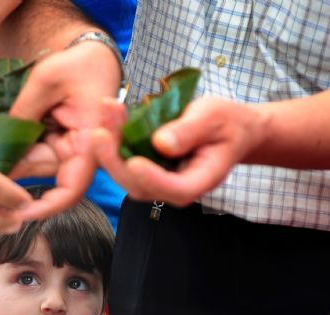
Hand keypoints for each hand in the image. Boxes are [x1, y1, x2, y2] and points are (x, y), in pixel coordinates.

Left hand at [9, 41, 120, 218]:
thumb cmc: (78, 65)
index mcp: (90, 143)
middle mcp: (81, 153)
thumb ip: (24, 115)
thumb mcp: (46, 82)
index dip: (44, 207)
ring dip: (8, 159)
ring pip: (33, 165)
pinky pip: (32, 153)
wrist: (94, 55)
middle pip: (44, 176)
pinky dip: (14, 149)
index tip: (15, 213)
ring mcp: (67, 149)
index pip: (70, 189)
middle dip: (12, 174)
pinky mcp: (56, 142)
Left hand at [95, 97, 266, 205]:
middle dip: (116, 158)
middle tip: (102, 130)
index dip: (153, 179)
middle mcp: (174, 188)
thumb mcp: (214, 118)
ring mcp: (156, 181)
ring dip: (109, 145)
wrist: (227, 129)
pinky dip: (112, 138)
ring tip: (107, 110)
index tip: (134, 161)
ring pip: (124, 173)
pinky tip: (110, 112)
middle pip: (139, 185)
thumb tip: (161, 144)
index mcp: (200, 181)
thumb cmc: (226, 123)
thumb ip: (190, 131)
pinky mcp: (143, 169)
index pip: (175, 189)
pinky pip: (122, 159)